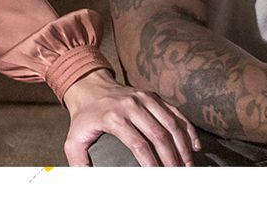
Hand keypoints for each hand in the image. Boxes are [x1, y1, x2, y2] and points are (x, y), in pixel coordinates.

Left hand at [61, 71, 200, 166]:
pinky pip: (175, 112)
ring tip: (187, 165)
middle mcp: (132, 106)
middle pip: (159, 135)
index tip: (158, 177)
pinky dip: (187, 129)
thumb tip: (85, 180)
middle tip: (178, 175)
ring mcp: (145, 98)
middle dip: (171, 158)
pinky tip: (193, 145)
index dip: (151, 162)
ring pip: (171, 123)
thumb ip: (78, 161)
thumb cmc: (84, 116)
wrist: (89, 86)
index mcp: (114, 118)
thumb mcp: (73, 138)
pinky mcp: (153, 96)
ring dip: (183, 146)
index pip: (138, 144)